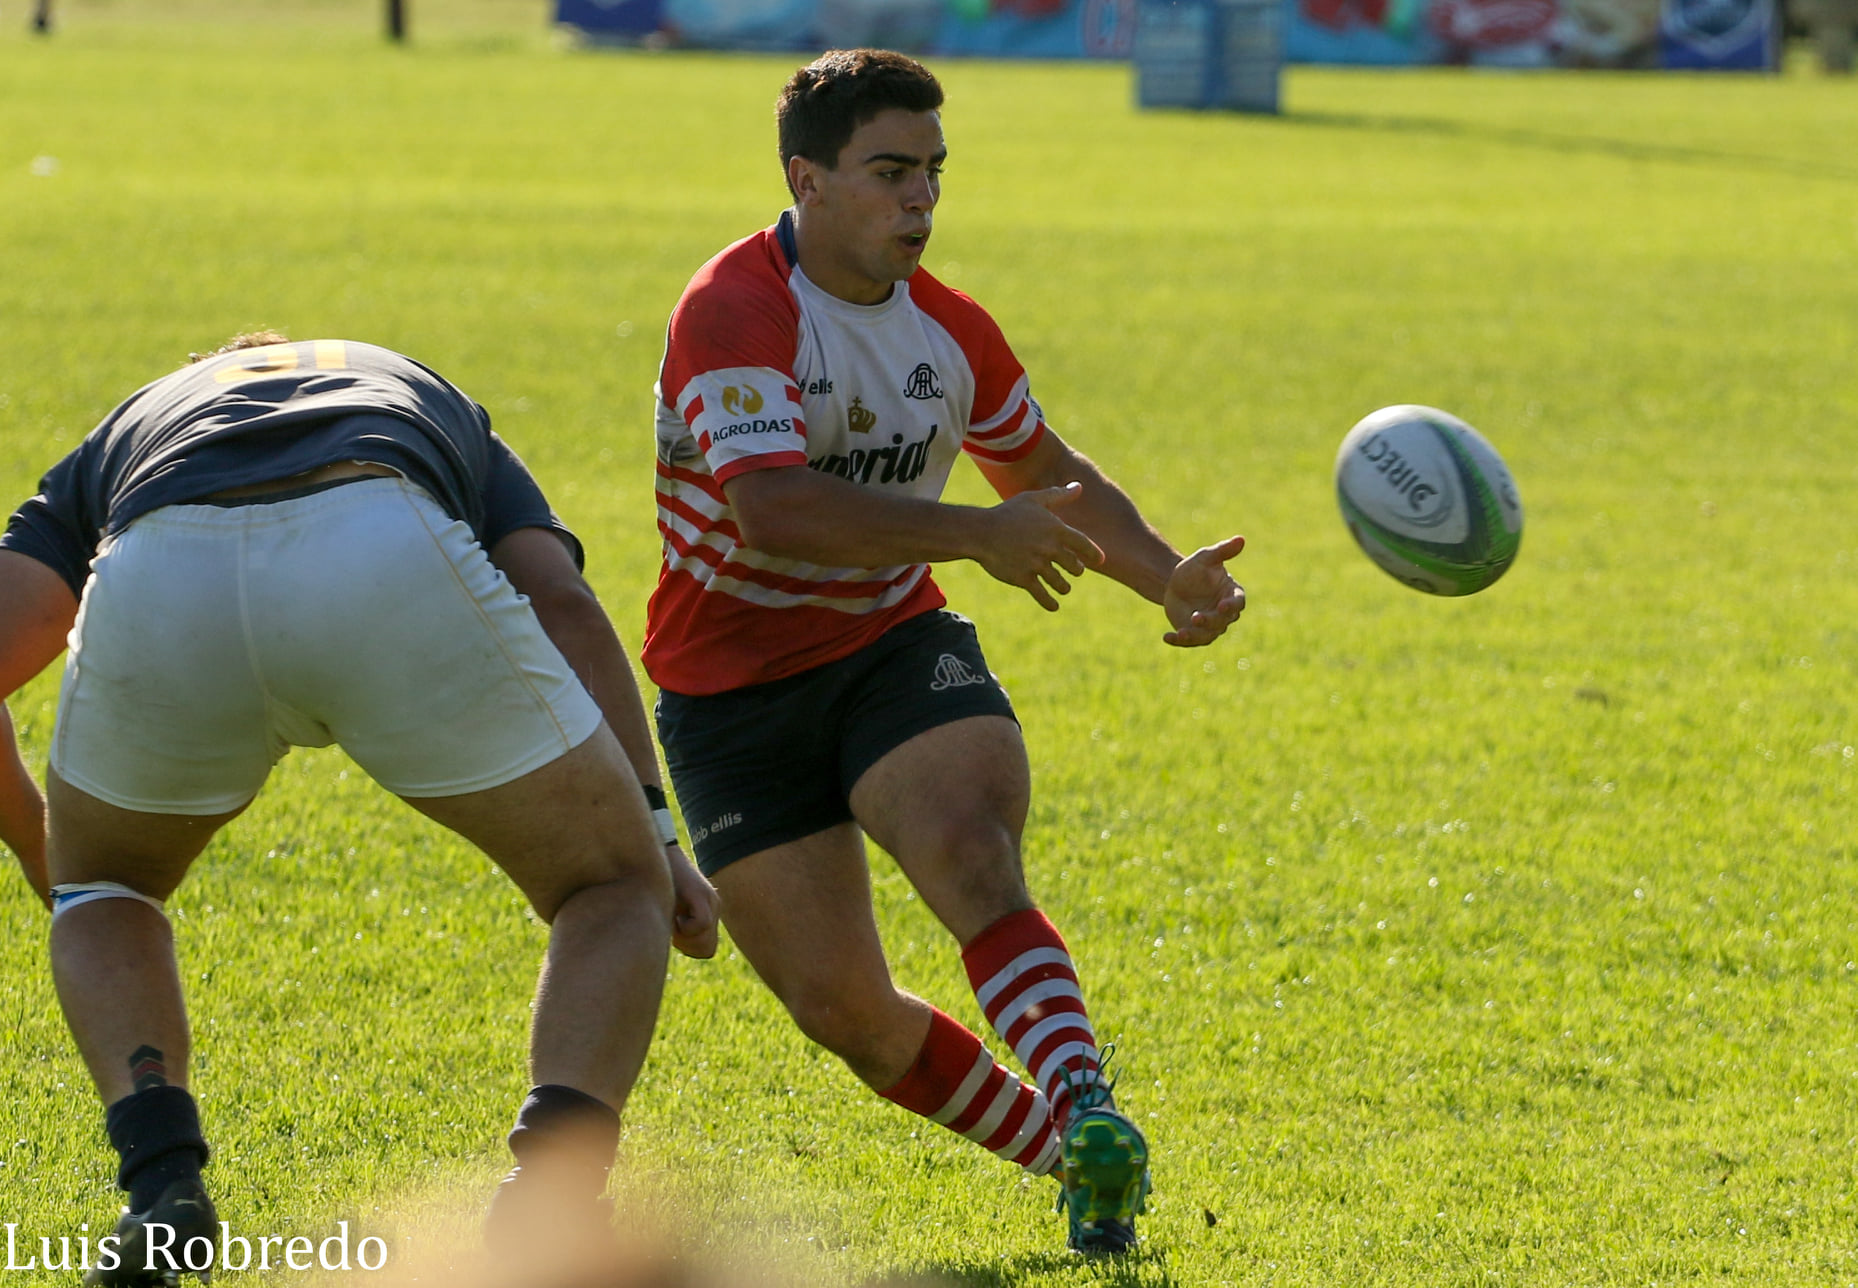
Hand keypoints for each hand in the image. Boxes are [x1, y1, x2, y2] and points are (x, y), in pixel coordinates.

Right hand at [666, 843, 718, 959]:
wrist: (655, 855)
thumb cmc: (653, 884)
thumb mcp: (665, 911)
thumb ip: (673, 928)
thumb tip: (671, 949)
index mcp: (708, 913)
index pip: (707, 949)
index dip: (688, 948)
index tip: (673, 934)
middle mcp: (714, 908)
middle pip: (708, 950)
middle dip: (686, 947)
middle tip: (671, 929)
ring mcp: (711, 902)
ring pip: (705, 942)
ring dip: (684, 939)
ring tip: (672, 920)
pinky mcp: (703, 895)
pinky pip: (701, 924)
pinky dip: (684, 928)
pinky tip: (673, 914)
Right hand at [974, 482, 1105, 611]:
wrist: (981, 532)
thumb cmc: (1007, 513)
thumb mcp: (1033, 499)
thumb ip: (1058, 495)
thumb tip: (1078, 487)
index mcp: (1055, 529)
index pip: (1083, 544)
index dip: (1093, 553)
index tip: (1100, 560)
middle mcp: (1049, 548)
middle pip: (1074, 566)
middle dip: (1075, 569)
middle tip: (1074, 570)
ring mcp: (1037, 565)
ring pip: (1060, 583)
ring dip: (1063, 586)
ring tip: (1063, 587)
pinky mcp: (1024, 578)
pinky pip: (1042, 595)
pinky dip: (1050, 602)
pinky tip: (1054, 605)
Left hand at [1162, 535, 1246, 646]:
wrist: (1175, 583)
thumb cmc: (1195, 568)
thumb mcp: (1206, 557)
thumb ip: (1223, 551)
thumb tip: (1241, 539)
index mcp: (1232, 594)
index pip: (1238, 603)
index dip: (1232, 606)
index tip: (1221, 606)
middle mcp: (1224, 613)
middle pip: (1222, 622)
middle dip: (1210, 621)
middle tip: (1196, 617)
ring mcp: (1210, 626)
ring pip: (1207, 635)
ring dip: (1195, 635)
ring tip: (1181, 632)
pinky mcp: (1195, 633)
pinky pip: (1189, 641)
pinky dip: (1178, 641)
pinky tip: (1166, 637)